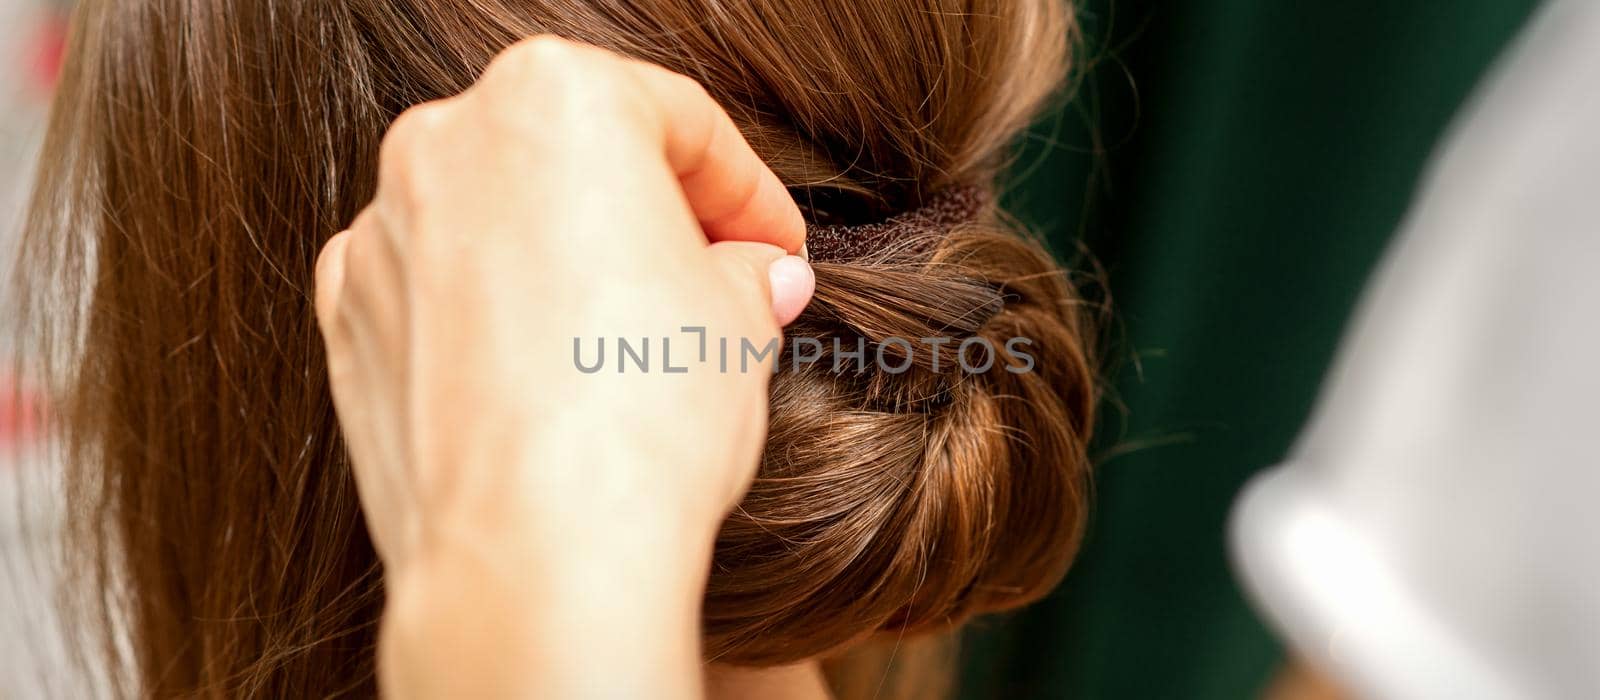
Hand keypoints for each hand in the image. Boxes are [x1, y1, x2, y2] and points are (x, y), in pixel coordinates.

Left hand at [312, 36, 812, 696]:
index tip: (774, 248)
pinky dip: (495, 317)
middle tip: (718, 281)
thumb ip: (743, 271)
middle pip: (577, 158)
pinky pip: (440, 292)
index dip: (748, 193)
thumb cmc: (643, 419)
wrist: (533, 559)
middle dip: (654, 216)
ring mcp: (383, 234)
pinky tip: (551, 381)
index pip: (679, 122)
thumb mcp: (739, 320)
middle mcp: (445, 143)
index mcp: (553, 97)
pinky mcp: (349, 322)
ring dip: (570, 264)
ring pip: (501, 222)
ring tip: (635, 344)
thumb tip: (754, 275)